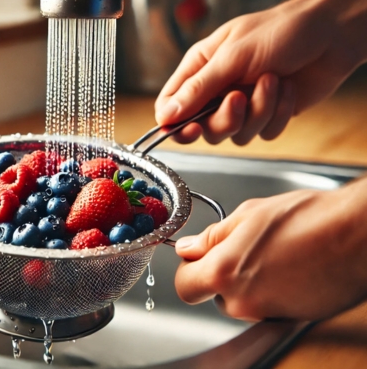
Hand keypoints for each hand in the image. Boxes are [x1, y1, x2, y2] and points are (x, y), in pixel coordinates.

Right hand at [155, 0, 366, 144]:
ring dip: (258, 111)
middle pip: (203, 128)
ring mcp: (244, 105)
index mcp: (200, 68)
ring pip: (235, 135)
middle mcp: (218, 89)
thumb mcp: (232, 57)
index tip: (189, 129)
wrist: (331, 33)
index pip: (171, 105)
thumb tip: (166, 116)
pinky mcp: (268, 115)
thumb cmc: (280, 31)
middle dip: (225, 119)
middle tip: (240, 98)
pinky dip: (278, 114)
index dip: (174, 123)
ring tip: (273, 80)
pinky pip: (264, 134)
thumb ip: (197, 90)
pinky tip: (287, 89)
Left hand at [174, 177, 366, 320]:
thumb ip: (212, 237)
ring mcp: (268, 313)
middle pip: (213, 294)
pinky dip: (271, 290)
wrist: (357, 235)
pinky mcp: (290, 319)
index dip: (189, 268)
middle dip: (220, 273)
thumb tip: (188, 248)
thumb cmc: (308, 218)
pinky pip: (267, 305)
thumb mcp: (248, 215)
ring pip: (240, 300)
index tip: (198, 256)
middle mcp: (243, 301)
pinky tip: (288, 268)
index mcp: (224, 272)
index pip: (184, 285)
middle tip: (242, 248)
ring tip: (271, 254)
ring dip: (246, 282)